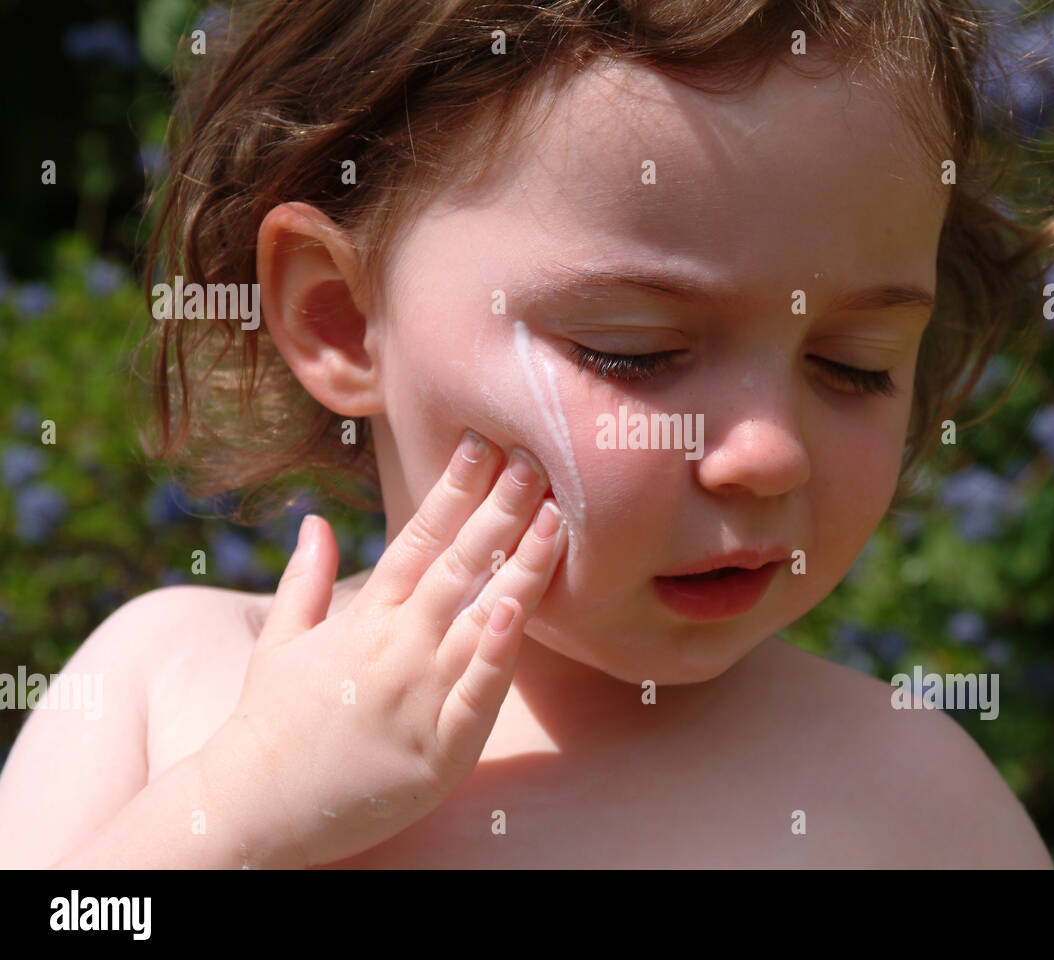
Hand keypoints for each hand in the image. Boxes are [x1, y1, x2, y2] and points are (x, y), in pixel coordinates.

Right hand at [200, 430, 565, 866]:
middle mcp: (395, 645)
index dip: (454, 488)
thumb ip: (305, 579)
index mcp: (365, 618)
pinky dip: (497, 654)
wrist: (253, 808)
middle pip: (459, 565)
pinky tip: (518, 612)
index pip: (419, 538)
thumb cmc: (271, 722)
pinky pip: (477, 694)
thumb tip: (316, 519)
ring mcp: (418, 694)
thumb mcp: (280, 643)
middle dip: (500, 510)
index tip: (482, 445)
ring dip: (522, 567)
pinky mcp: (439, 747)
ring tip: (557, 521)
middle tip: (536, 460)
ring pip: (480, 618)